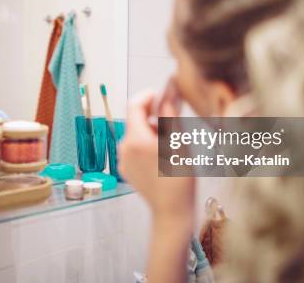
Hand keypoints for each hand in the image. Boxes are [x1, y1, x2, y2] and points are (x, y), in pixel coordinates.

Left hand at [119, 90, 195, 222]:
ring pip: (136, 135)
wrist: (172, 211)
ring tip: (171, 143)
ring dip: (152, 131)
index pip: (134, 105)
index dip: (149, 95)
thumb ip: (170, 114)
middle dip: (153, 116)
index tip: (163, 94)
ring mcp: (123, 160)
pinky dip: (147, 145)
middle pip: (136, 120)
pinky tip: (163, 156)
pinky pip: (135, 149)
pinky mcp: (127, 170)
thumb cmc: (180, 179)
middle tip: (173, 120)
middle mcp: (124, 148)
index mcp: (135, 139)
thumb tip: (169, 92)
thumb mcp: (179, 142)